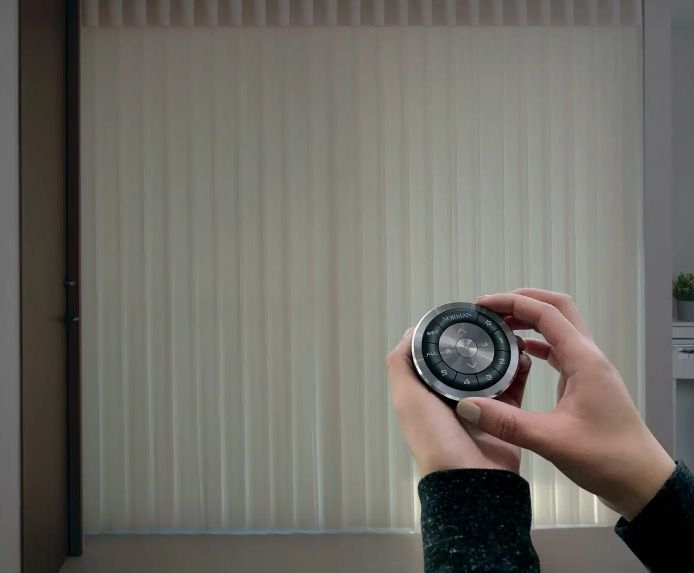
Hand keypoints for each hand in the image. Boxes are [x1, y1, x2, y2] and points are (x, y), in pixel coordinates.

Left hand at [386, 327, 531, 474]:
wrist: (472, 481)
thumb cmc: (435, 440)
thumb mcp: (407, 398)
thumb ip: (401, 365)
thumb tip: (411, 332)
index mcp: (427, 393)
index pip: (437, 356)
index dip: (448, 336)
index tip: (463, 316)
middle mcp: (452, 398)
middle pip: (467, 361)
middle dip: (480, 341)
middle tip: (494, 321)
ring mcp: (480, 407)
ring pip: (492, 371)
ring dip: (502, 353)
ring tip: (511, 335)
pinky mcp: (505, 416)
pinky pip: (514, 388)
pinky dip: (520, 372)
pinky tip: (524, 357)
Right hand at [456, 288, 674, 520]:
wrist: (641, 480)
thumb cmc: (606, 457)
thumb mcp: (551, 440)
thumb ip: (507, 422)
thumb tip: (466, 406)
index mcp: (583, 360)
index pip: (546, 313)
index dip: (512, 303)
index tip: (482, 305)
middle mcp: (589, 356)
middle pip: (557, 308)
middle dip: (523, 301)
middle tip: (490, 309)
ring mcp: (589, 368)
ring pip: (559, 327)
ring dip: (530, 320)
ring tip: (498, 327)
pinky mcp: (586, 382)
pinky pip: (560, 349)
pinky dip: (537, 343)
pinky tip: (518, 354)